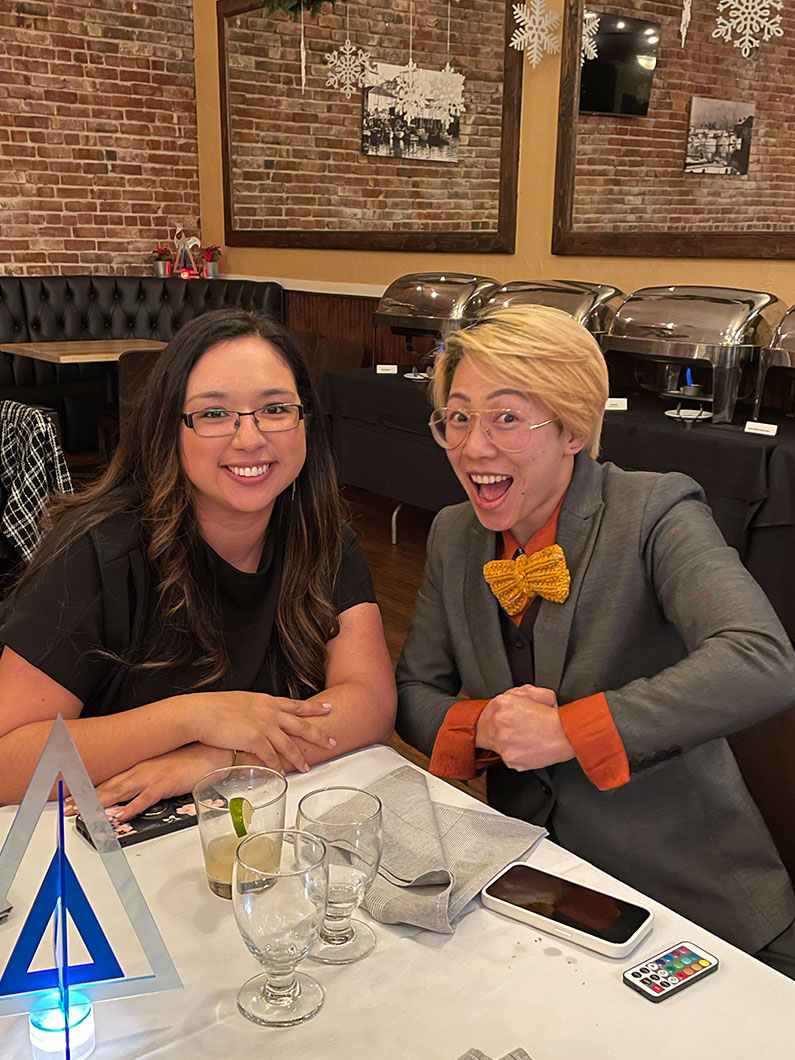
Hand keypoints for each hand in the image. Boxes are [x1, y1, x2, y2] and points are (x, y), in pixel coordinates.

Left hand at [68, 743, 233, 821]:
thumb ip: (149, 781)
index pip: (111, 779)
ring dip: (100, 803)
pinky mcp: (165, 783)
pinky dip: (131, 807)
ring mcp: (153, 775)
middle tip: (68, 808)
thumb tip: (136, 796)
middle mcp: (142, 769)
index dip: (90, 789)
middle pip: (109, 785)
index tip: (73, 796)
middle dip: (86, 798)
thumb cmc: (191, 760)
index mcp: (141, 766)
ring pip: (120, 791)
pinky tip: (120, 815)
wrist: (212, 751)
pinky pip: (144, 798)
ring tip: (84, 813)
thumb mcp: (165, 769)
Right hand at [192, 692, 336, 773]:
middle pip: (301, 725)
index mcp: (267, 701)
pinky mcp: (255, 740)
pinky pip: (271, 757)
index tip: (329, 708)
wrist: (201, 712)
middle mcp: (270, 713)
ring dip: (299, 758)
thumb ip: (256, 709)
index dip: (315, 708)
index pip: (297, 705)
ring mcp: (264, 726)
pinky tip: (283, 773)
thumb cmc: (215, 707)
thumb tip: (259, 716)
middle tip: (332, 742)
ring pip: (289, 745)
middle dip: (319, 735)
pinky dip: (278, 766)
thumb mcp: (242, 701)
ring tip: (307, 767)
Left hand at [475, 684, 574, 771]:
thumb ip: (521, 693)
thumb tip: (514, 699)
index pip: (491, 710)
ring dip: (511, 742)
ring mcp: (503, 742)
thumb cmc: (553, 717)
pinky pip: (509, 756)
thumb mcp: (538, 692)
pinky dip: (518, 753)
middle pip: (491, 727)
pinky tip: (530, 747)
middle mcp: (499, 722)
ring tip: (528, 738)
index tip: (506, 721)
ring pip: (500, 743)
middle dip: (503, 729)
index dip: (500, 716)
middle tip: (519, 729)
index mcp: (503, 703)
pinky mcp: (510, 758)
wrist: (566, 736)